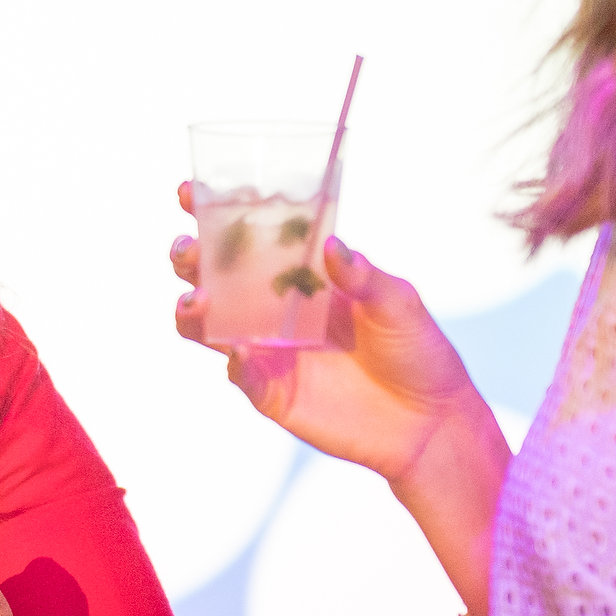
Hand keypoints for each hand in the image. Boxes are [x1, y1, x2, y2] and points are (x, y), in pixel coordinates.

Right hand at [170, 183, 483, 477]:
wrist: (429, 423)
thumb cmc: (417, 352)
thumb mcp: (398, 303)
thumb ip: (363, 276)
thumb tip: (332, 246)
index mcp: (301, 275)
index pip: (250, 238)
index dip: (214, 214)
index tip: (187, 192)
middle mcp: (274, 309)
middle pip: (213, 277)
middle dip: (190, 257)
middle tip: (189, 247)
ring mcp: (269, 350)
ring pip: (208, 326)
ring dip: (192, 311)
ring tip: (197, 300)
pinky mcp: (271, 392)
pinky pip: (240, 375)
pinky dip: (235, 363)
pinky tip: (241, 352)